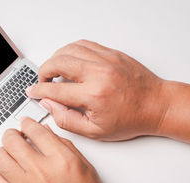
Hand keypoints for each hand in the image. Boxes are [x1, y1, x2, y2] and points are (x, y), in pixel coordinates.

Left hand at [0, 117, 128, 182]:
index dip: (28, 123)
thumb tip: (48, 135)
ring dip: (3, 152)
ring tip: (9, 154)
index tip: (26, 124)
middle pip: (12, 140)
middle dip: (12, 134)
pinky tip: (7, 174)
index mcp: (62, 161)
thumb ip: (66, 148)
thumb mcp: (86, 171)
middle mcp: (41, 172)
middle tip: (15, 136)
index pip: (35, 130)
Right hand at [26, 39, 168, 140]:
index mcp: (94, 95)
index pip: (55, 90)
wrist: (156, 105)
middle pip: (58, 62)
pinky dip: (70, 51)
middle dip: (43, 72)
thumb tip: (49, 105)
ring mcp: (106, 60)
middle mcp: (98, 73)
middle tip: (43, 82)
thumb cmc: (130, 119)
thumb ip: (67, 120)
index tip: (32, 92)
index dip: (38, 91)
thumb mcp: (95, 131)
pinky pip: (83, 44)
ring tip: (54, 71)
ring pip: (68, 49)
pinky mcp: (111, 53)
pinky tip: (69, 61)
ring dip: (55, 59)